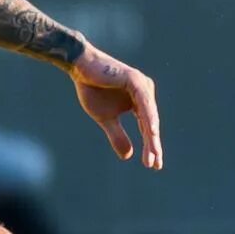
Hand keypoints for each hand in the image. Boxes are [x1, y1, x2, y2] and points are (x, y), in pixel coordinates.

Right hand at [70, 46, 162, 169]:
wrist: (80, 67)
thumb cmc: (91, 89)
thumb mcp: (105, 118)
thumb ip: (117, 135)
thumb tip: (128, 156)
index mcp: (140, 102)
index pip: (147, 128)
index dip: (150, 146)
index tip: (153, 165)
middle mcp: (145, 93)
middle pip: (151, 124)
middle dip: (153, 146)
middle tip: (154, 165)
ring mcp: (142, 86)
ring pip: (149, 116)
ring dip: (151, 136)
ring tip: (153, 154)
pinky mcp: (135, 80)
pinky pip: (143, 102)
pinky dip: (148, 117)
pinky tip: (151, 131)